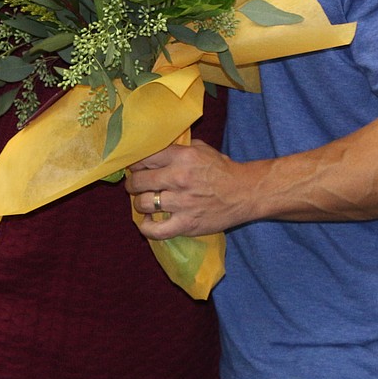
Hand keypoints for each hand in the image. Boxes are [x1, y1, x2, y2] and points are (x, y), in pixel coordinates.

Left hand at [125, 140, 245, 239]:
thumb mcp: (201, 148)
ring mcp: (182, 203)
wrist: (244, 192)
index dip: (136, 164)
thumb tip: (155, 149)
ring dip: (139, 204)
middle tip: (135, 185)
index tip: (137, 168)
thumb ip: (178, 148)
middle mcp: (179, 178)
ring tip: (143, 202)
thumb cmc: (222, 169)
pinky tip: (148, 222)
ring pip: (143, 204)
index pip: (145, 158)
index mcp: (182, 157)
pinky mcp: (186, 224)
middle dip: (133, 184)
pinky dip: (146, 227)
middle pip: (139, 181)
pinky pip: (156, 230)